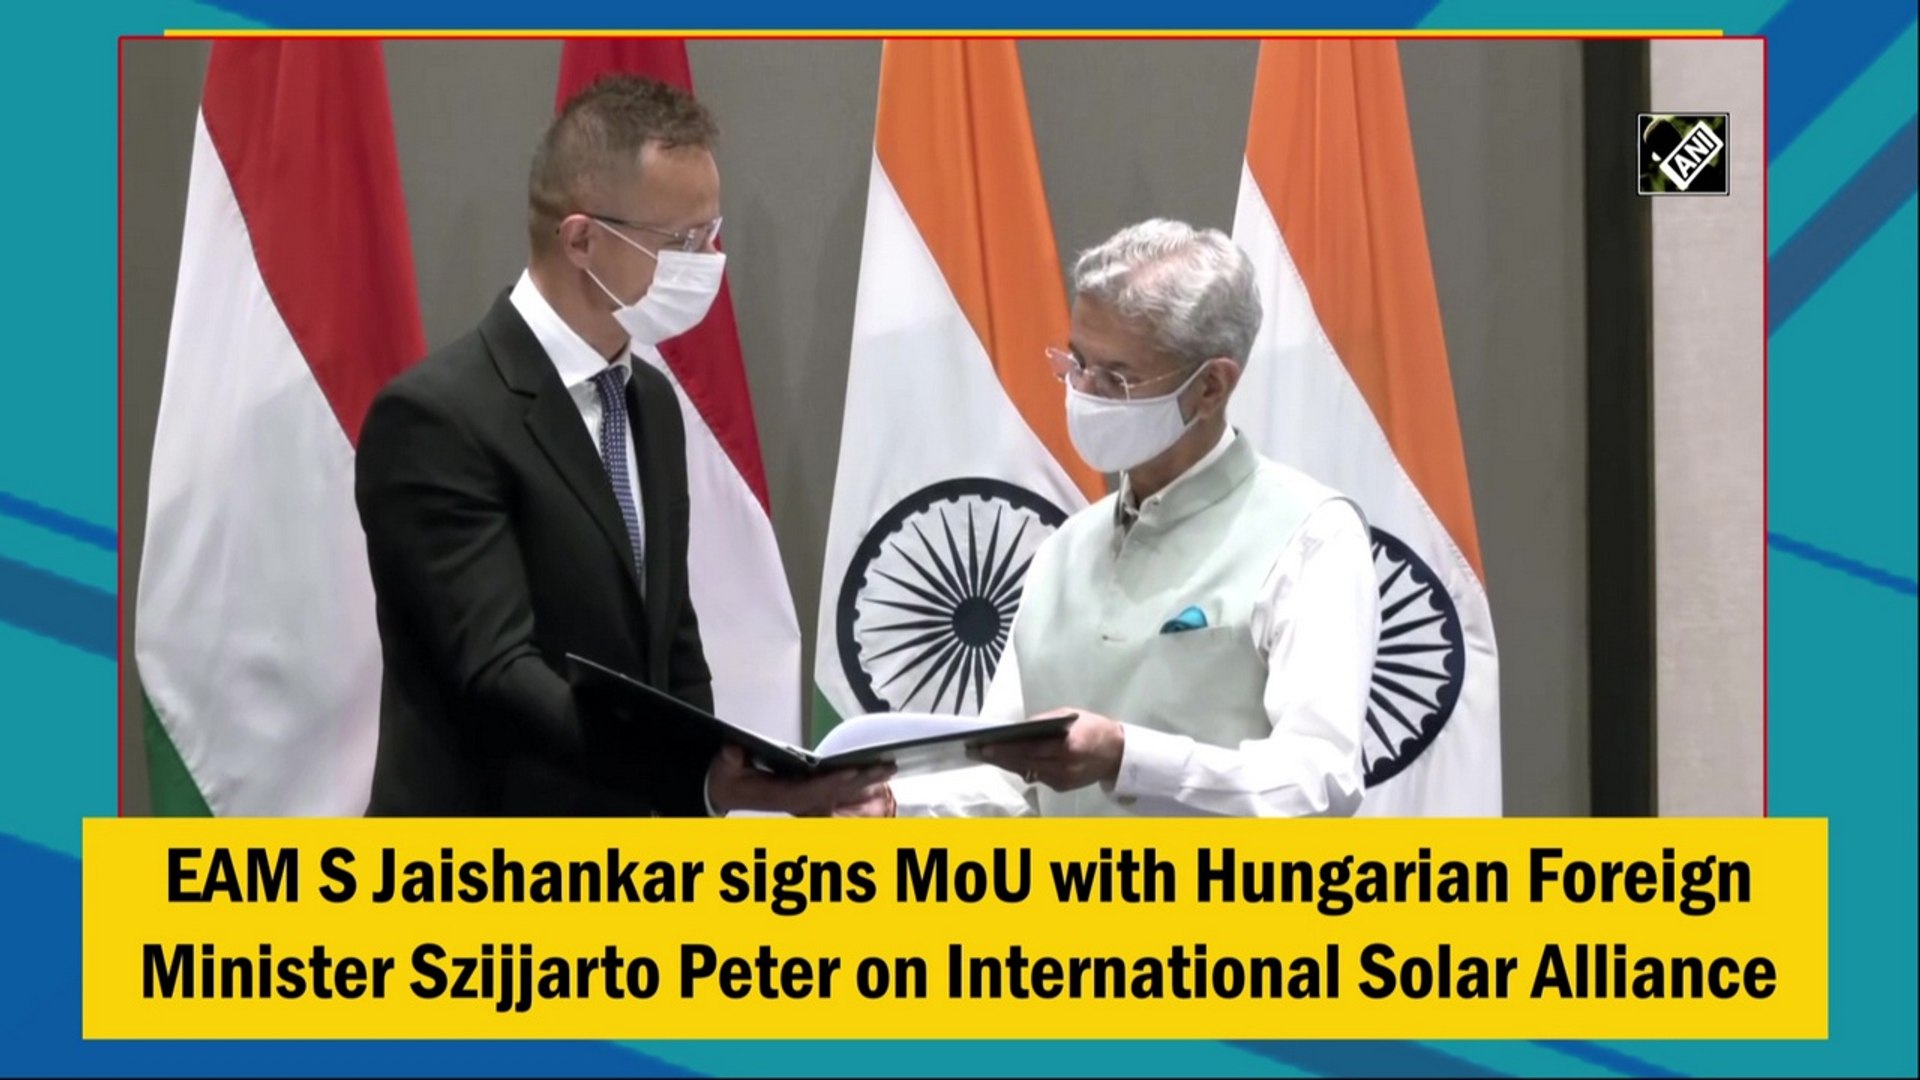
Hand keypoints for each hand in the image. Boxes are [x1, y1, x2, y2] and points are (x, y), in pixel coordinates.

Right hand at [706, 745, 894, 816]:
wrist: (725, 792)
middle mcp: (796, 801)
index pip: (809, 792)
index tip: (852, 771)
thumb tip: (733, 749)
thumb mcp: (723, 768)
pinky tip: (876, 773)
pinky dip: (856, 783)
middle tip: (887, 766)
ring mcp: (804, 799)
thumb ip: (729, 760)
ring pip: (840, 793)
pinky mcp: (808, 794)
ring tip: (889, 767)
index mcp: (779, 796)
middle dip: (860, 781)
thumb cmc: (727, 779)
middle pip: (834, 793)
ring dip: (864, 782)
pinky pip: (838, 791)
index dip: (831, 783)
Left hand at [976, 710, 1124, 791]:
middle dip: (1000, 758)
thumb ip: (1045, 722)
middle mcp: (1064, 767)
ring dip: (1008, 764)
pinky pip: (1036, 777)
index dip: (1006, 749)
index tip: (986, 746)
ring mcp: (1062, 780)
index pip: (1029, 749)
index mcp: (1068, 747)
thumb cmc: (1094, 729)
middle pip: (1024, 763)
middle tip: (978, 751)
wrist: (1118, 754)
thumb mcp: (1070, 716)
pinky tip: (1010, 761)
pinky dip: (1024, 768)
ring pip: (1027, 772)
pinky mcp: (1061, 787)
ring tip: (989, 755)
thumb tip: (1019, 728)